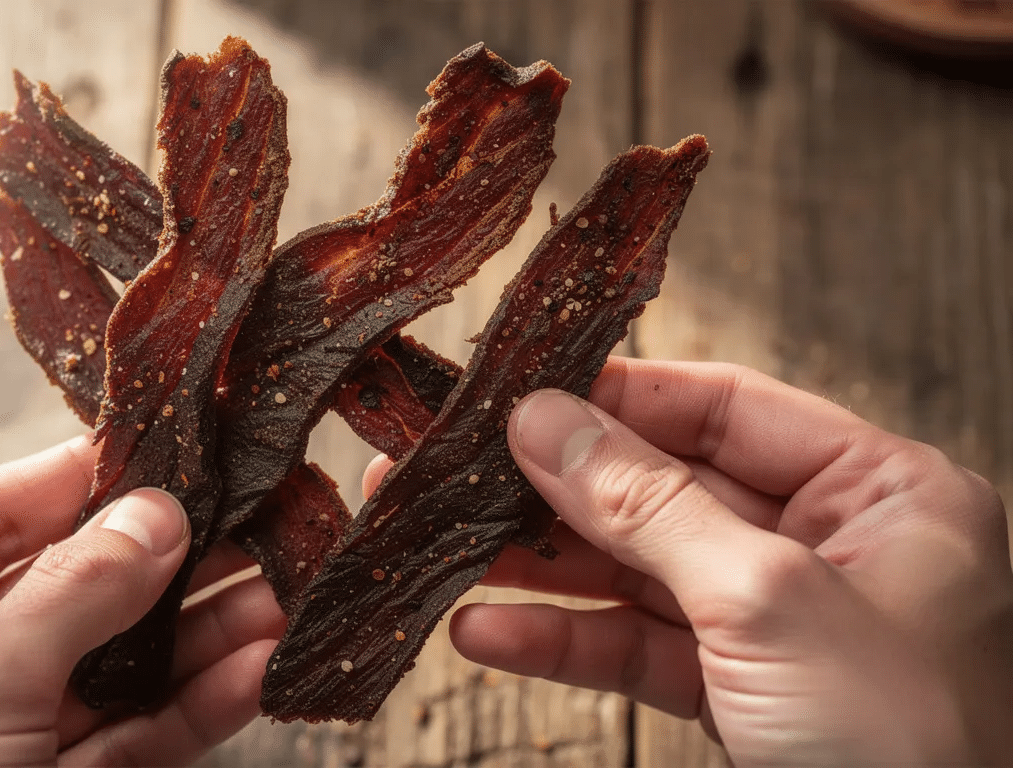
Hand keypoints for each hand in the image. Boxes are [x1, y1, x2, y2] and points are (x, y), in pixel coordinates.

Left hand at [0, 435, 283, 766]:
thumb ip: (72, 593)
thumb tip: (151, 515)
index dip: (68, 481)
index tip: (152, 444)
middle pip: (63, 589)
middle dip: (162, 559)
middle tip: (243, 514)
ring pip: (115, 665)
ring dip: (202, 630)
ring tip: (281, 585)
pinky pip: (136, 734)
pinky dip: (200, 702)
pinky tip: (260, 664)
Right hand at [445, 359, 1012, 766]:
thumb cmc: (909, 750)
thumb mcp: (768, 602)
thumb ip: (651, 507)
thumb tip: (550, 425)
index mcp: (881, 493)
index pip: (727, 410)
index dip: (620, 398)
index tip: (525, 396)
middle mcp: (830, 546)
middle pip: (666, 488)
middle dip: (557, 488)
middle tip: (461, 472)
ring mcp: (778, 622)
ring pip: (637, 570)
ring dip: (541, 568)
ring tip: (451, 548)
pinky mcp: (739, 692)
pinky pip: (636, 647)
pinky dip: (564, 641)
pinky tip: (489, 631)